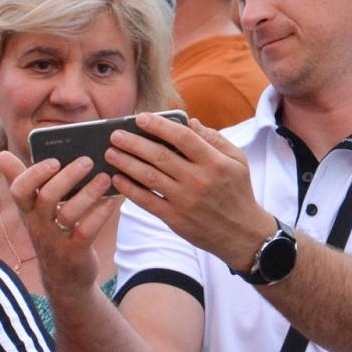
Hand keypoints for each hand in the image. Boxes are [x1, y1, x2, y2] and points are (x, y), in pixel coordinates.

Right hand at [0, 151, 121, 295]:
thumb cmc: (50, 234)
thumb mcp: (33, 211)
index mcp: (28, 210)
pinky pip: (85, 231)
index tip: (54, 160)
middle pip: (47, 197)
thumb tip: (2, 154)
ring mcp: (55, 240)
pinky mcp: (74, 253)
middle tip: (87, 161)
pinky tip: (111, 201)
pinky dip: (99, 214)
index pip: (19, 190)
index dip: (35, 174)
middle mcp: (38, 225)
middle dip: (68, 177)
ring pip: (68, 213)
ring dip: (89, 193)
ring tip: (105, 178)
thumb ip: (21, 181)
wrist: (63, 279)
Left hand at [105, 114, 272, 271]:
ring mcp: (185, 200)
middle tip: (115, 134)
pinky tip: (117, 178)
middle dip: (134, 143)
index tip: (141, 117)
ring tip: (110, 152)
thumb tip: (191, 122)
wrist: (242, 234)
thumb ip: (214, 139)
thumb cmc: (238, 192)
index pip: (182, 137)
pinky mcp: (175, 218)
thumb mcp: (238, 161)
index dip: (159, 126)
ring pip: (149, 177)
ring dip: (126, 163)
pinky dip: (130, 189)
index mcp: (215, 162)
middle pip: (159, 156)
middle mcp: (198, 180)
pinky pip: (147, 201)